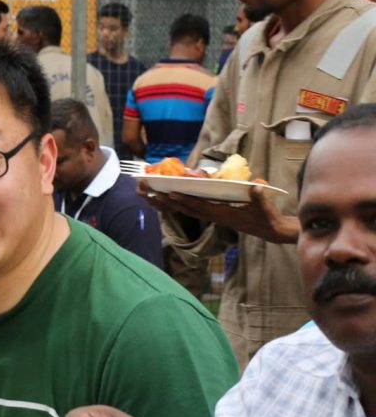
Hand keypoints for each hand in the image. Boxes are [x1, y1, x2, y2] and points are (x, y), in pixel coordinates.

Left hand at [141, 182, 297, 243]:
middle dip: (165, 200)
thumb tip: (255, 186)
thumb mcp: (265, 207)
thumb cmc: (266, 217)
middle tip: (147, 192)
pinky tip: (165, 199)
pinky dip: (176, 204)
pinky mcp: (212, 215)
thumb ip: (259, 197)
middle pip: (184, 208)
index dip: (184, 200)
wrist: (269, 230)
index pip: (199, 206)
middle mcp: (212, 215)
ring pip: (183, 209)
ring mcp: (211, 216)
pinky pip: (189, 209)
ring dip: (165, 203)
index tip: (169, 192)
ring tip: (147, 195)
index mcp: (221, 213)